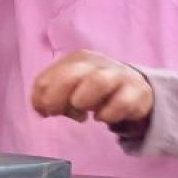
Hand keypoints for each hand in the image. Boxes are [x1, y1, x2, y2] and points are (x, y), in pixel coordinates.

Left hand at [31, 50, 153, 131]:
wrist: (135, 88)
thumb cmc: (94, 90)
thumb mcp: (70, 89)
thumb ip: (50, 95)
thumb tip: (41, 109)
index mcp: (77, 60)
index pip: (48, 77)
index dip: (41, 98)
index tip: (45, 113)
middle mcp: (97, 63)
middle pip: (71, 76)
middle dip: (58, 99)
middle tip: (58, 113)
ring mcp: (118, 75)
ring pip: (98, 82)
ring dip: (83, 101)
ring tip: (82, 114)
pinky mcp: (137, 92)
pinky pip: (121, 103)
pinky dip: (107, 114)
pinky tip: (102, 117)